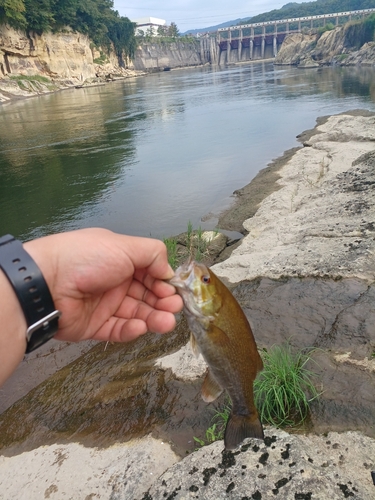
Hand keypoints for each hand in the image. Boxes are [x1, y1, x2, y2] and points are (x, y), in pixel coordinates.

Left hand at [24, 228, 182, 342]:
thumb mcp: (124, 246)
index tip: (175, 289)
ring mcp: (105, 304)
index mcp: (120, 259)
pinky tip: (141, 326)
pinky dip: (131, 329)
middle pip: (146, 294)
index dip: (164, 281)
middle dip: (163, 301)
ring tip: (166, 323)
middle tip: (174, 308)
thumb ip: (153, 254)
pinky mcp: (96, 326)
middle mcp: (114, 281)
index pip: (150, 272)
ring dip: (154, 317)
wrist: (47, 283)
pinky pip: (118, 330)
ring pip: (136, 313)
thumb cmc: (87, 258)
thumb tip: (168, 271)